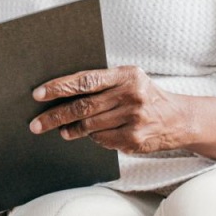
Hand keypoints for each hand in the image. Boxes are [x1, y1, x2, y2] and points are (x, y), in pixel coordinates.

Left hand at [29, 66, 191, 154]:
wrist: (179, 119)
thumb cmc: (144, 95)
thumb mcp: (128, 79)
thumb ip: (101, 82)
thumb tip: (61, 92)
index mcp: (126, 75)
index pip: (86, 80)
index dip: (59, 87)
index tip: (38, 94)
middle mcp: (131, 95)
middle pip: (83, 107)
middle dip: (55, 115)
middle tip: (36, 123)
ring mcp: (133, 119)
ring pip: (90, 126)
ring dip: (70, 129)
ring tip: (61, 130)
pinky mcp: (134, 139)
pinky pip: (102, 139)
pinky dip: (92, 137)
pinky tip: (89, 135)